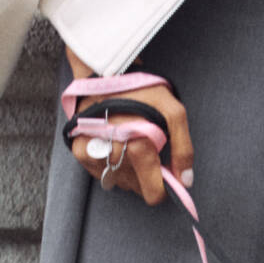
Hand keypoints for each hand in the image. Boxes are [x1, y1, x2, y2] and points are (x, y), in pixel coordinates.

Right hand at [64, 49, 193, 205]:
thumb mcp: (172, 111)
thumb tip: (185, 180)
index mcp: (137, 144)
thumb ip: (183, 148)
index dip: (162, 190)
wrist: (106, 72)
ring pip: (117, 181)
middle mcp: (113, 152)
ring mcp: (94, 153)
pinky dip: (110, 166)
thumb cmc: (142, 90)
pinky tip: (117, 149)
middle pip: (135, 187)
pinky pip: (99, 173)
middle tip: (149, 155)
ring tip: (132, 148)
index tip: (166, 184)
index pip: (153, 190)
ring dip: (128, 172)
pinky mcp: (79, 150)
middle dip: (146, 176)